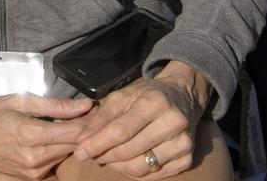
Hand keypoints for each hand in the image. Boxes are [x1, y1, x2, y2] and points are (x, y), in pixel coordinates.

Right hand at [0, 90, 93, 179]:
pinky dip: (59, 150)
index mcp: (32, 135)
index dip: (91, 123)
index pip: (74, 132)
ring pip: (66, 156)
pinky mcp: (31, 177)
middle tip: (93, 117)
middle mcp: (35, 158)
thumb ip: (55, 106)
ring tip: (74, 125)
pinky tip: (56, 138)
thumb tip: (83, 106)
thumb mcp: (21, 101)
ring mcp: (33, 172)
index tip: (100, 112)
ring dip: (73, 142)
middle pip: (74, 147)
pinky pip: (55, 163)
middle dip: (86, 132)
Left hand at [72, 65, 209, 178]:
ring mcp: (183, 144)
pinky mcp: (187, 159)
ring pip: (141, 167)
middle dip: (104, 155)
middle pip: (129, 151)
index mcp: (154, 103)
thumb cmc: (147, 94)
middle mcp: (172, 123)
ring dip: (117, 167)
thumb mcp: (122, 96)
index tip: (79, 152)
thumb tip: (81, 139)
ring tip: (107, 158)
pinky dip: (135, 173)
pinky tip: (125, 163)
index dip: (97, 143)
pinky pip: (154, 175)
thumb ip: (101, 116)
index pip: (120, 131)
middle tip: (91, 154)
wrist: (183, 96)